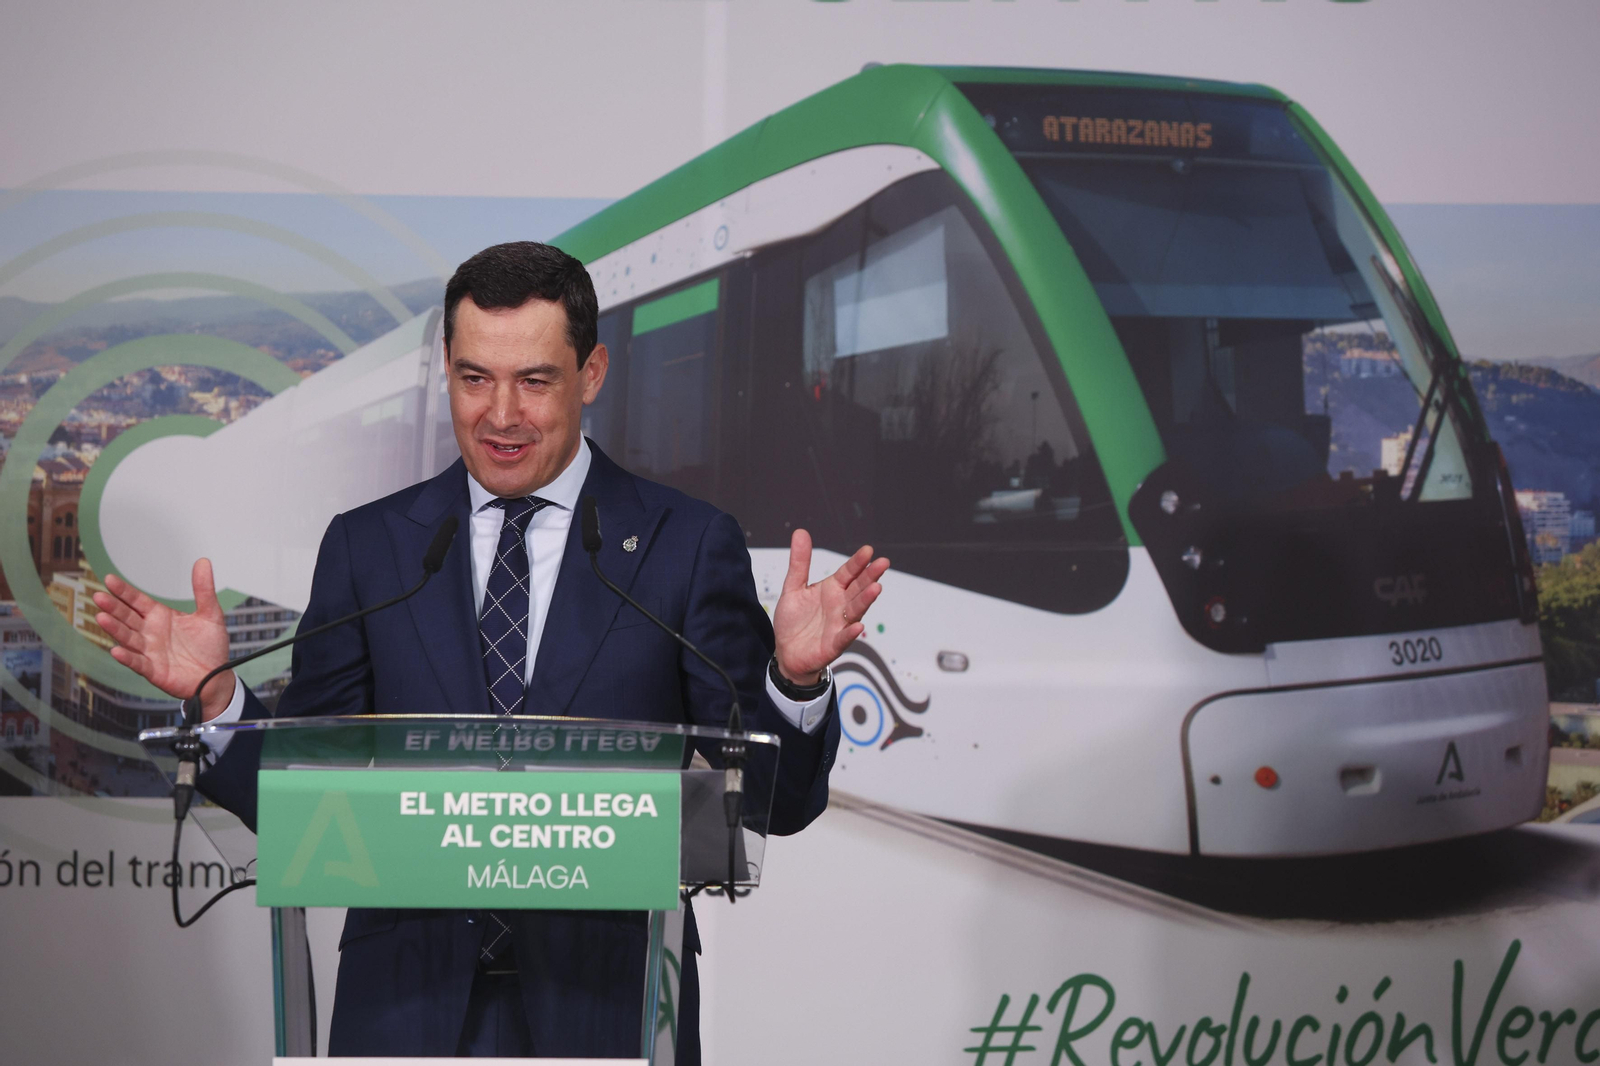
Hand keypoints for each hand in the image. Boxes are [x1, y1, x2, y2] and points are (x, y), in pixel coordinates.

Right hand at [92, 558, 234, 720]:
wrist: (216, 677)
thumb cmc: (210, 647)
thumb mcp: (210, 614)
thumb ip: (204, 589)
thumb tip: (203, 562)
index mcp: (160, 617)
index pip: (137, 601)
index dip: (124, 591)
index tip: (110, 579)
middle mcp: (150, 633)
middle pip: (127, 617)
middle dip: (113, 607)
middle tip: (99, 597)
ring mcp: (149, 651)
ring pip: (128, 638)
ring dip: (114, 629)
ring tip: (101, 618)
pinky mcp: (154, 670)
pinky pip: (138, 663)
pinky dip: (127, 657)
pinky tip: (117, 650)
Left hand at [772, 530, 889, 686]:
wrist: (787, 653)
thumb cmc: (794, 621)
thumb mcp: (793, 587)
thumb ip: (799, 562)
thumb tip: (800, 532)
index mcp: (832, 590)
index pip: (848, 573)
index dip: (857, 562)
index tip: (868, 550)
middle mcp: (840, 605)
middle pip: (858, 588)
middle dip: (870, 576)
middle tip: (883, 563)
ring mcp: (839, 624)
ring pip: (855, 610)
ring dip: (865, 600)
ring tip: (875, 588)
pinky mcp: (833, 644)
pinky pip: (844, 637)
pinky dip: (851, 632)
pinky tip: (858, 625)